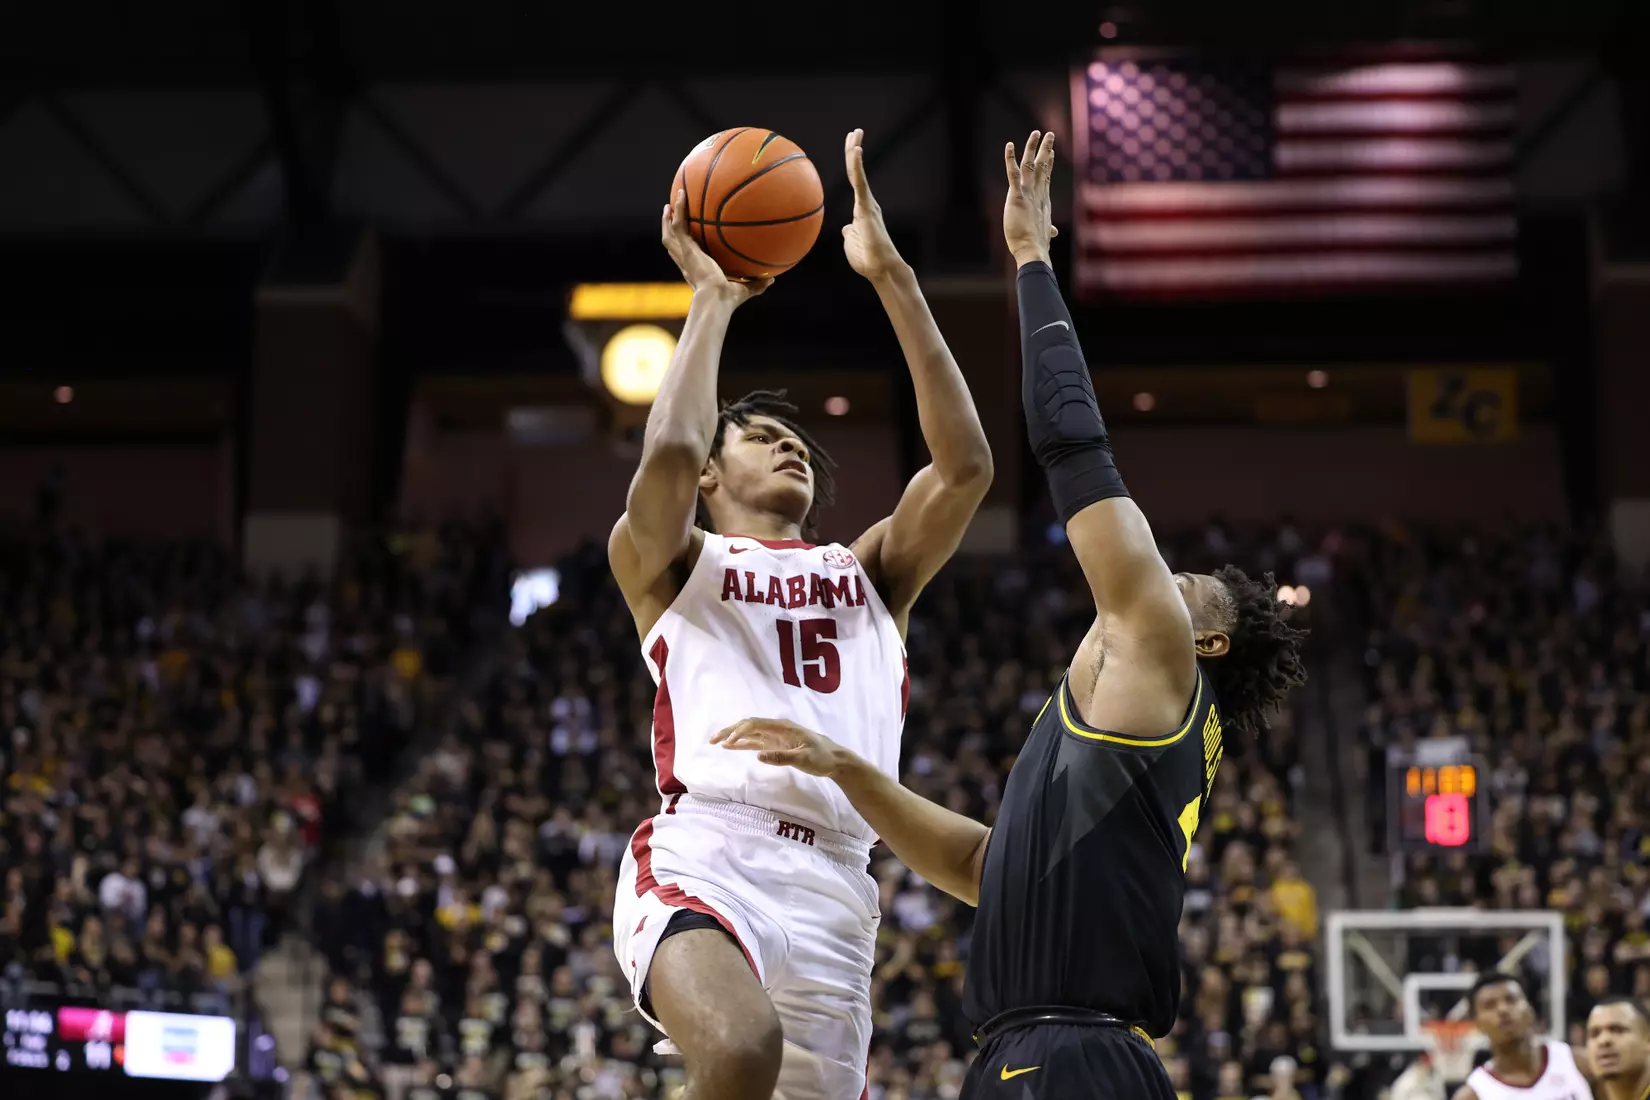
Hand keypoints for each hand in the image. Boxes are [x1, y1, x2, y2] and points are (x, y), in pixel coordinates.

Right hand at [660, 189, 771, 303]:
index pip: (685, 257)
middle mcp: (686, 263)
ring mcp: (685, 255)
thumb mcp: (744, 290)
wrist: (716, 299)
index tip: (686, 238)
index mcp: (695, 271)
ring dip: (668, 219)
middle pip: (672, 244)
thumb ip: (756, 284)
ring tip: (669, 205)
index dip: (683, 247)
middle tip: (670, 216)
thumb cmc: (727, 300)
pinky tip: (682, 195)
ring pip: (671, 233)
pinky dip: (680, 209)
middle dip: (669, 229)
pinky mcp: (687, 249)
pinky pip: (680, 225)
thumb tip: (772, 280)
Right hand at [711, 717, 848, 777]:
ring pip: (749, 734)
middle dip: (730, 731)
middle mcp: (776, 729)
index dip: (739, 731)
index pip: (755, 724)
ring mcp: (775, 737)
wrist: (834, 760)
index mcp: (782, 727)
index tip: (728, 742)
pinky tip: (730, 747)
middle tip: (712, 739)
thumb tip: (759, 755)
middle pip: (748, 726)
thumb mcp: (804, 758)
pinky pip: (755, 743)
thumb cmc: (821, 757)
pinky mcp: (775, 746)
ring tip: (715, 742)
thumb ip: (782, 757)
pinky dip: (742, 744)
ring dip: (732, 737)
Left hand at [841, 129, 906, 281]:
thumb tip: (847, 228)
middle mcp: (866, 203)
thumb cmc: (868, 261)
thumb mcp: (852, 244)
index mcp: (861, 210)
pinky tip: (857, 151)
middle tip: (855, 132)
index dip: (853, 164)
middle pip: (857, 172)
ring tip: (855, 134)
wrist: (881, 270)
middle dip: (855, 150)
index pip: (854, 181)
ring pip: (858, 174)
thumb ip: (850, 233)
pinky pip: (860, 184)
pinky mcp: (867, 208)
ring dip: (855, 153)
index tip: (853, 147)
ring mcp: (867, 204)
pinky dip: (858, 167)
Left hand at [1003, 129, 1058, 266]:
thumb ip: (1047, 229)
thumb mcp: (1042, 233)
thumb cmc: (1036, 244)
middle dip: (1046, 149)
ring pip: (1031, 164)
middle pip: (1042, 166)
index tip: (1051, 151)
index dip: (1048, 163)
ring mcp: (1028, 192)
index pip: (1045, 177)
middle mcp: (1037, 192)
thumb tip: (1052, 232)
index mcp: (1042, 200)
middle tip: (1049, 134)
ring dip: (1033, 147)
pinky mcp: (1017, 196)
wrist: (1032, 250)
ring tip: (1036, 133)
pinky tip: (1009, 146)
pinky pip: (1013, 173)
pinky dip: (1010, 158)